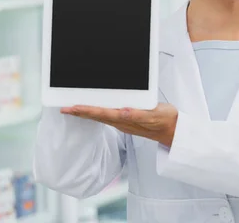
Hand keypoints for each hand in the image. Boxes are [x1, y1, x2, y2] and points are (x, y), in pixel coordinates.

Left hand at [61, 103, 178, 147]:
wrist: (174, 130)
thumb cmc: (166, 121)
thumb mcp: (155, 115)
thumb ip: (139, 114)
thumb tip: (123, 111)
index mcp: (127, 119)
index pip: (102, 113)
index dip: (86, 110)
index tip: (72, 108)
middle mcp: (123, 121)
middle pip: (97, 116)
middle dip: (80, 112)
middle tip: (64, 108)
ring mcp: (125, 122)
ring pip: (101, 116)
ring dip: (86, 112)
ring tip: (74, 108)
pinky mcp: (129, 119)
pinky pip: (108, 115)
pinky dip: (98, 112)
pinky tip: (95, 109)